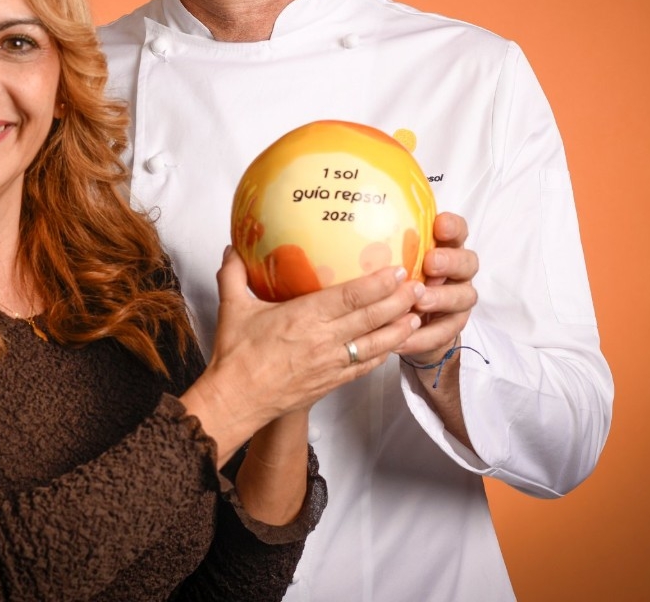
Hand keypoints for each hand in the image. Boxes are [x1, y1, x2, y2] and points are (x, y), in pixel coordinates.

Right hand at [180, 248, 422, 463]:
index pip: (352, 296)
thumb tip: (231, 249)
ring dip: (399, 329)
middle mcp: (324, 339)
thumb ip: (233, 275)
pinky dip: (382, 354)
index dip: (379, 283)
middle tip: (419, 287)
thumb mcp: (233, 308)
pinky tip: (393, 345)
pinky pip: (364, 367)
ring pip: (376, 344)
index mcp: (305, 316)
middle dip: (400, 301)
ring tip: (417, 315)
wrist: (236, 400)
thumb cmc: (235, 355)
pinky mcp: (331, 382)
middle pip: (372, 318)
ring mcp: (331, 363)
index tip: (398, 270)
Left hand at [396, 212, 478, 365]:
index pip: (457, 231)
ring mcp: (458, 299)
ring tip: (419, 303)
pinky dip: (424, 335)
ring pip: (464, 296)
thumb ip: (384, 252)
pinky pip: (446, 332)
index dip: (453, 227)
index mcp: (444, 248)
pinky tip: (404, 338)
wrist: (406, 326)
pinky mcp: (452, 327)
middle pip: (468, 262)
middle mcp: (457, 272)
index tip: (439, 224)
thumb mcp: (389, 265)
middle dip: (450, 261)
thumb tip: (349, 235)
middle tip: (430, 263)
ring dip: (441, 298)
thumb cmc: (394, 284)